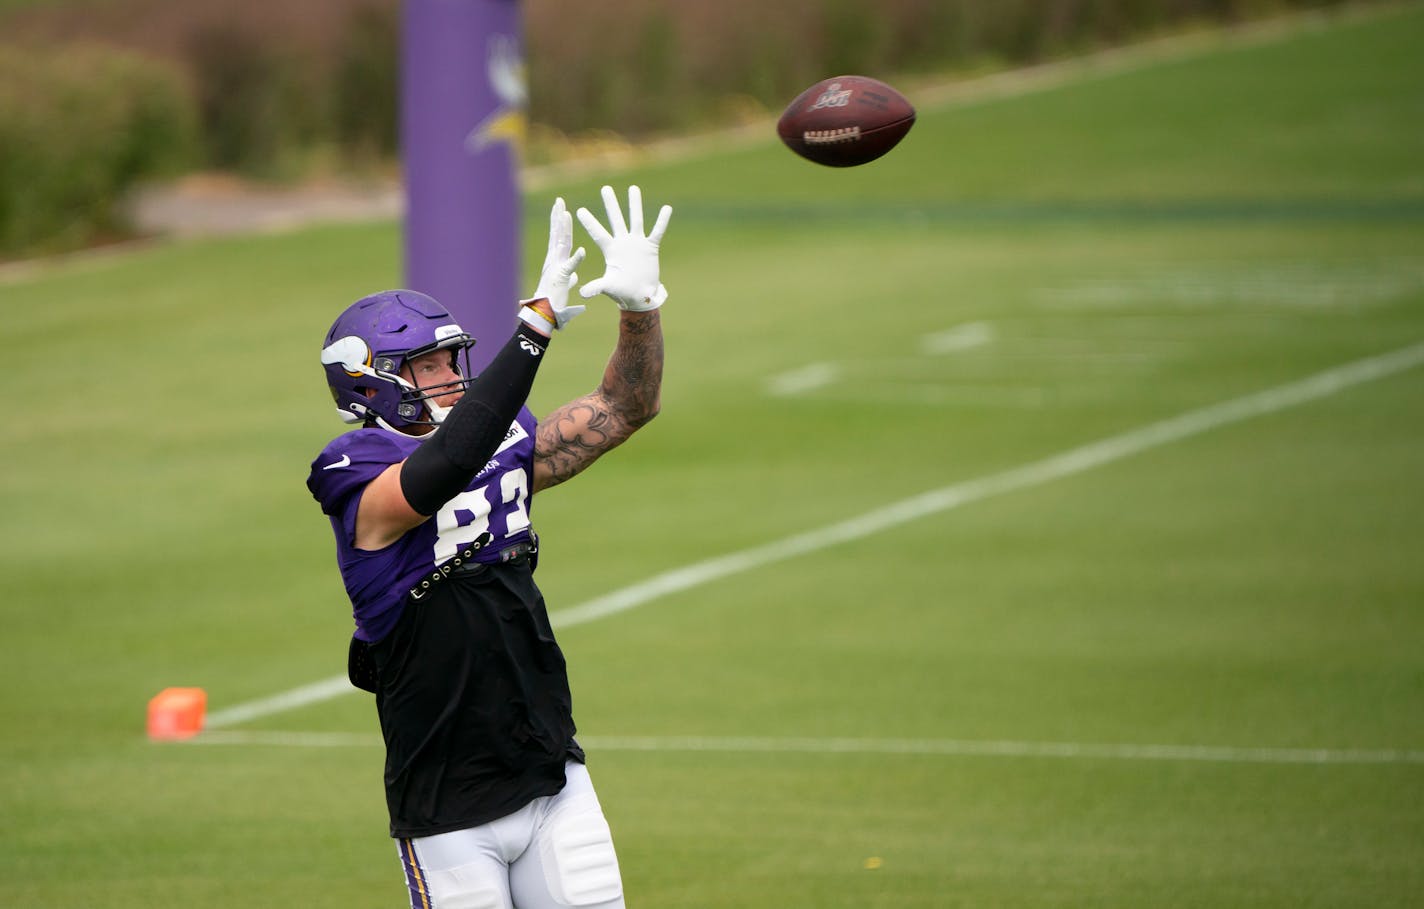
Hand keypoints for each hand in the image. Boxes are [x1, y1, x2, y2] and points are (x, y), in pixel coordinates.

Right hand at [521, 197, 586, 330]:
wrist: (545, 316)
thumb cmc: (553, 303)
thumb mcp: (564, 287)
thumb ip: (569, 277)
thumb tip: (574, 275)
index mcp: (556, 262)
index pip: (559, 238)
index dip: (560, 224)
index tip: (562, 210)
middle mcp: (554, 261)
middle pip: (557, 235)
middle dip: (558, 217)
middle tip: (559, 201)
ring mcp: (556, 268)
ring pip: (560, 244)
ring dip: (563, 229)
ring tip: (565, 213)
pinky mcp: (561, 278)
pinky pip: (570, 267)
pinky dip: (575, 260)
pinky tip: (581, 251)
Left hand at [577, 185, 671, 310]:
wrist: (640, 296)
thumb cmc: (622, 292)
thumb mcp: (608, 287)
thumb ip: (596, 287)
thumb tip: (582, 293)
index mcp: (611, 250)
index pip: (598, 233)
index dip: (589, 222)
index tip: (579, 210)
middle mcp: (622, 242)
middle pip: (616, 219)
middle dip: (611, 204)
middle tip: (605, 188)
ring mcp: (637, 243)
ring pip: (636, 220)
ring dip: (635, 205)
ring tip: (633, 188)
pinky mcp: (650, 247)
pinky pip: (657, 231)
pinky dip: (662, 220)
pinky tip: (667, 208)